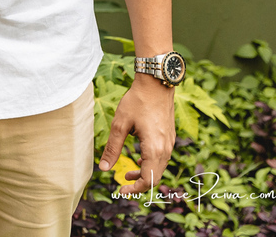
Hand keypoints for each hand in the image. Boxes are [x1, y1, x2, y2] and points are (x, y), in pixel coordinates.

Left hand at [98, 74, 175, 193]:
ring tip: (127, 172)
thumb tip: (104, 168)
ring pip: (159, 168)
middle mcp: (166, 149)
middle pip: (155, 177)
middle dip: (139, 183)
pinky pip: (162, 158)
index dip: (135, 189)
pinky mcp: (170, 137)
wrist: (156, 84)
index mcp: (154, 149)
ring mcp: (170, 143)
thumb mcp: (119, 125)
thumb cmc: (136, 102)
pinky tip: (139, 159)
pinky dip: (150, 164)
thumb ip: (113, 148)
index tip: (120, 190)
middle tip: (122, 183)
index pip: (148, 180)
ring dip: (144, 173)